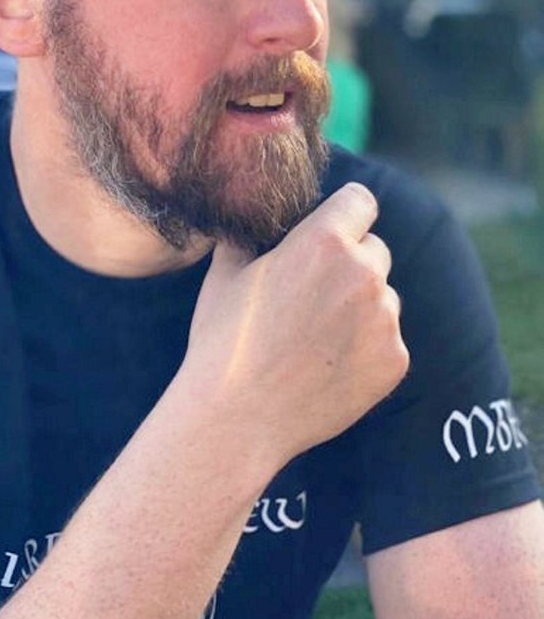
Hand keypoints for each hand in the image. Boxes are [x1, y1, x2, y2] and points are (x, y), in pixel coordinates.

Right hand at [182, 182, 408, 469]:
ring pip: (385, 296)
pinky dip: (367, 348)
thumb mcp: (225, 274)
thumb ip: (249, 237)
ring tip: (317, 337)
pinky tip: (328, 366)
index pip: (361, 201)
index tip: (332, 230)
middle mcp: (364, 273)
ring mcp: (384, 319)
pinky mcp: (394, 360)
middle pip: (375, 249)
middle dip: (351, 263)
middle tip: (314, 295)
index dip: (344, 214)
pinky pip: (388, 339)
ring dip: (362, 307)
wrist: (238, 417)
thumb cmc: (225, 340)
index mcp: (323, 241)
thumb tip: (251, 221)